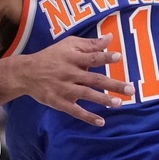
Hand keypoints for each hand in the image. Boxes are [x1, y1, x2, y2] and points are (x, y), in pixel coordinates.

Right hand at [16, 33, 133, 126]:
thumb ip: (90, 43)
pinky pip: (75, 111)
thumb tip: (111, 38)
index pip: (91, 57)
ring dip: (103, 100)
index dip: (105, 56)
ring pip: (86, 95)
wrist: (27, 73)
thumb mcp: (69, 45)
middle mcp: (69, 73)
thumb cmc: (52, 56)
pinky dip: (88, 117)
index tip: (119, 57)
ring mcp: (64, 89)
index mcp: (72, 57)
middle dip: (113, 84)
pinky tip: (101, 121)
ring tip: (119, 103)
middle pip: (94, 79)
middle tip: (130, 89)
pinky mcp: (59, 102)